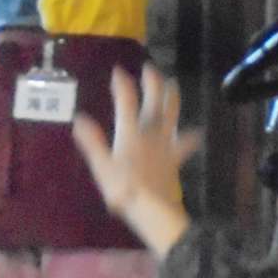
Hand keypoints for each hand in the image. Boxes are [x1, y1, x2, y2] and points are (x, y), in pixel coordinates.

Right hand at [70, 65, 200, 258]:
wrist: (152, 208)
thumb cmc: (123, 189)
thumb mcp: (101, 166)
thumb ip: (92, 142)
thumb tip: (80, 119)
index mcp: (130, 132)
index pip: (126, 101)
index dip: (122, 84)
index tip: (118, 71)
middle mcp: (150, 132)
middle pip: (155, 101)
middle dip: (153, 82)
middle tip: (150, 68)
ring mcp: (165, 143)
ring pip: (172, 114)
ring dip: (173, 97)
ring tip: (173, 84)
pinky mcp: (175, 157)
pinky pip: (185, 143)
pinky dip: (191, 136)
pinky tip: (197, 132)